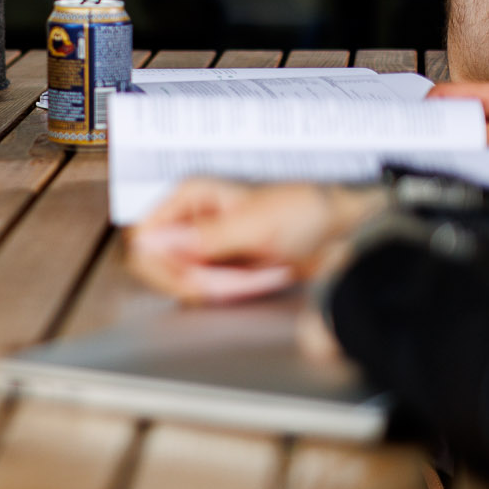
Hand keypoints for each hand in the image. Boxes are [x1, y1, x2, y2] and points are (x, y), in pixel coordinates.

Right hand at [126, 179, 381, 304]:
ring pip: (184, 281)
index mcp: (189, 196)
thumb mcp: (252, 225)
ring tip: (261, 274)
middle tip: (237, 281)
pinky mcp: (220, 266)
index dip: (162, 264)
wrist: (345, 231)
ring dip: (223, 287)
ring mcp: (203, 244)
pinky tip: (260, 279)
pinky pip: (207, 289)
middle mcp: (189, 218)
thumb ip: (200, 238)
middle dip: (199, 279)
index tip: (192, 279)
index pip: (143, 236)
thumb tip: (150, 243)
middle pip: (161, 265)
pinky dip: (233, 291)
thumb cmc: (305, 211)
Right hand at [432, 79, 488, 177]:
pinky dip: (471, 151)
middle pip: (450, 111)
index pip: (443, 94)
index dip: (424, 111)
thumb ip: (476, 138)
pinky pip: (477, 141)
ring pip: (463, 128)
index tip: (414, 132)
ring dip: (457, 142)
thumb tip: (442, 139)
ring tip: (453, 156)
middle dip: (438, 129)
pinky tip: (475, 162)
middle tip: (428, 148)